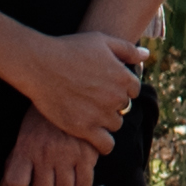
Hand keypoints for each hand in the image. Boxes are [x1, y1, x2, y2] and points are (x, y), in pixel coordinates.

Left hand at [2, 108, 101, 185]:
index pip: (17, 183)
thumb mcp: (25, 135)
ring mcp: (67, 155)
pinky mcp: (87, 155)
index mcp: (26, 148)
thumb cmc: (44, 117)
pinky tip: (79, 180)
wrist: (69, 92)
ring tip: (64, 179)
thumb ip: (14, 162)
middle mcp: (45, 153)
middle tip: (49, 182)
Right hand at [14, 26, 148, 148]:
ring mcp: (100, 114)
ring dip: (106, 120)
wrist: (39, 64)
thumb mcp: (101, 40)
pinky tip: (95, 137)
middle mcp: (115, 97)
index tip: (105, 86)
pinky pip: (106, 144)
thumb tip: (146, 55)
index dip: (120, 87)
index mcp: (123, 77)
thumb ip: (126, 49)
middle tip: (94, 98)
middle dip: (112, 103)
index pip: (133, 89)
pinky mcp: (84, 128)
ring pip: (115, 124)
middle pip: (124, 107)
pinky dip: (103, 144)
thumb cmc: (69, 49)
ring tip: (88, 113)